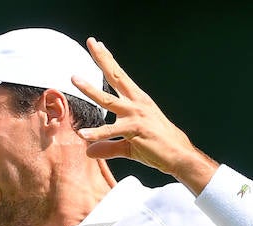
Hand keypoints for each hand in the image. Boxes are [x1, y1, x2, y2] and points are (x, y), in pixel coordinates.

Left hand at [70, 38, 211, 184]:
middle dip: (103, 59)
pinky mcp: (135, 130)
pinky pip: (112, 132)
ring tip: (75, 78)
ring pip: (108, 100)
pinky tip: (83, 134)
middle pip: (116, 76)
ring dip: (90, 89)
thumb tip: (89, 150)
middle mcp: (137, 103)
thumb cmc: (157, 146)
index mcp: (138, 100)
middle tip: (91, 43)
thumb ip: (107, 145)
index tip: (98, 46)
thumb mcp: (128, 144)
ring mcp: (136, 115)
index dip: (109, 60)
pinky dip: (97, 134)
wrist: (178, 155)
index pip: (120, 76)